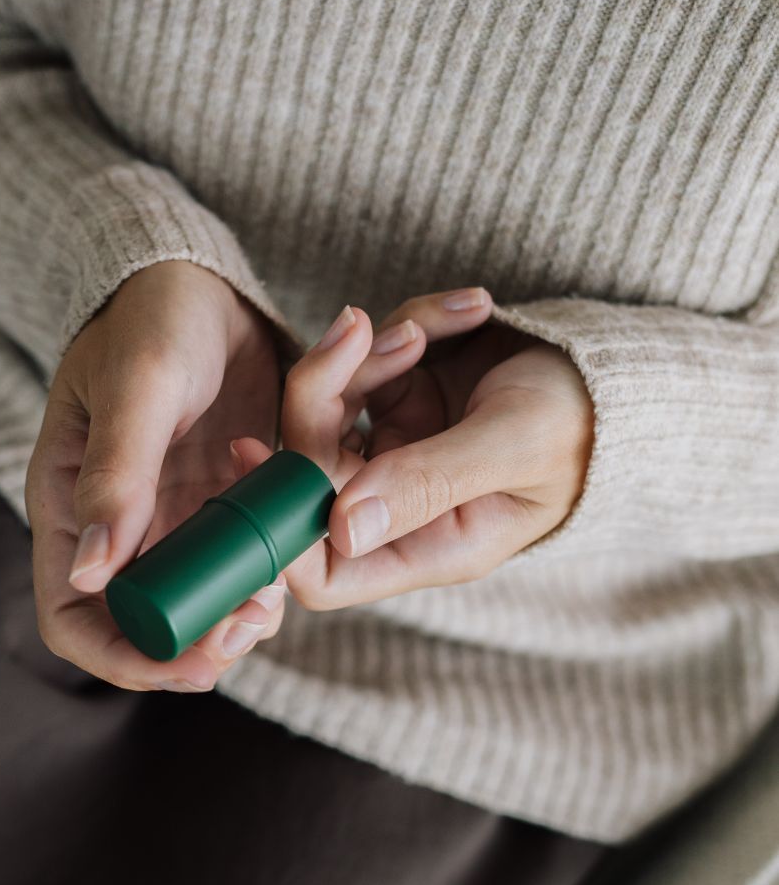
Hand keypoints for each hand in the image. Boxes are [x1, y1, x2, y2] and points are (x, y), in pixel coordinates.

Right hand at [25, 261, 292, 691]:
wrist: (202, 280)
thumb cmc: (151, 316)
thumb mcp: (139, 385)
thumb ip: (116, 473)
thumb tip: (92, 572)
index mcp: (68, 509)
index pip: (75, 620)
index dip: (128, 657)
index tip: (193, 662)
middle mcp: (117, 530)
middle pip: (146, 628)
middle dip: (199, 644)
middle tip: (254, 620)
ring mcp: (171, 522)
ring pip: (201, 605)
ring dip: (242, 612)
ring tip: (279, 584)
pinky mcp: (220, 508)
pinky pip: (244, 564)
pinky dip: (271, 569)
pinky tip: (296, 543)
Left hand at [230, 288, 594, 607]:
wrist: (622, 369)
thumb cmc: (584, 422)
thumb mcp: (514, 447)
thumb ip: (430, 481)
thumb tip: (342, 526)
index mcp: (428, 545)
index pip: (323, 571)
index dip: (281, 532)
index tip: (262, 457)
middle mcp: (399, 505)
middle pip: (308, 469)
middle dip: (324, 394)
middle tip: (362, 333)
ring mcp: (395, 449)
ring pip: (328, 403)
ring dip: (371, 350)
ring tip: (439, 324)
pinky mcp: (400, 395)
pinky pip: (366, 357)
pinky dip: (408, 323)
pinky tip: (467, 313)